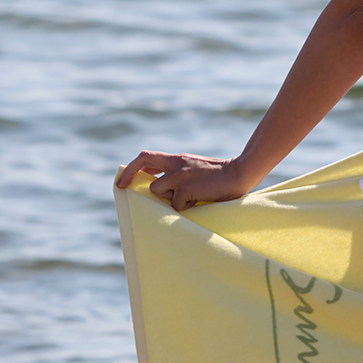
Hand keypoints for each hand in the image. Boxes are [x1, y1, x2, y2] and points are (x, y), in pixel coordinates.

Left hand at [115, 150, 256, 210]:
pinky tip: (198, 201)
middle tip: (122, 187)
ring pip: (157, 191)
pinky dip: (185, 207)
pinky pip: (176, 205)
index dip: (132, 168)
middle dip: (128, 174)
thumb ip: (178, 173)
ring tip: (187, 198)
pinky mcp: (186, 188)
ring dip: (168, 199)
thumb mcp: (194, 168)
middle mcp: (175, 164)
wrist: (240, 173)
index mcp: (177, 159)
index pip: (147, 156)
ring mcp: (180, 175)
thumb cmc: (219, 175)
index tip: (124, 181)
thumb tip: (159, 187)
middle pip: (142, 161)